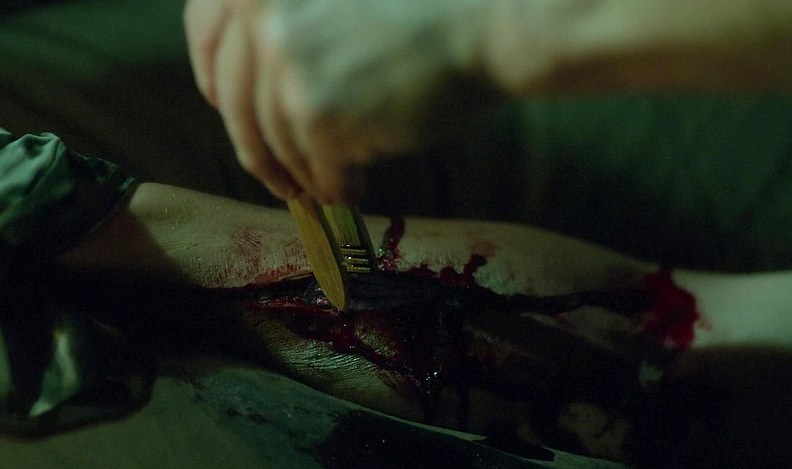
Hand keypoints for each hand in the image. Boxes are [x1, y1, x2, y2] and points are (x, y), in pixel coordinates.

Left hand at [184, 0, 490, 202]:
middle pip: (237, 104)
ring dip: (304, 175)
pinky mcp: (316, 115)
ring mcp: (285, 67)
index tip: (218, 103)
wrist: (484, 26)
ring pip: (279, 144)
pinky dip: (336, 188)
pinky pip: (318, 169)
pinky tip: (355, 191)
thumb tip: (260, 91)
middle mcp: (261, 18)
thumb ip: (288, 25)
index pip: (206, 31)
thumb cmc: (428, 12)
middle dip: (259, 151)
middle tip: (279, 180)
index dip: (210, 76)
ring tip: (328, 188)